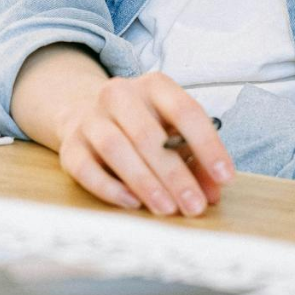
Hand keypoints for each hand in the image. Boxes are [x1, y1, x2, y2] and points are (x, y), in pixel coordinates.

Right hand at [55, 71, 231, 216]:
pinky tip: (131, 203)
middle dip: (174, 174)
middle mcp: (118, 94)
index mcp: (153, 86)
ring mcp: (90, 118)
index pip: (185, 110)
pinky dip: (109, 187)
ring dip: (144, 181)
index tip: (225, 177)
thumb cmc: (143, 127)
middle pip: (147, 133)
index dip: (208, 145)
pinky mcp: (70, 145)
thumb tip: (211, 192)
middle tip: (194, 206)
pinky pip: (84, 167)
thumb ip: (196, 160)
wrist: (86, 114)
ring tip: (166, 209)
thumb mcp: (173, 133)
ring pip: (114, 147)